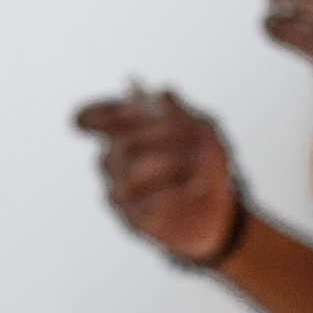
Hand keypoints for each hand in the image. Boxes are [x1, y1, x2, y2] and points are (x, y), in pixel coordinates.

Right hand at [75, 89, 237, 261]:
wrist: (221, 212)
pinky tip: (198, 185)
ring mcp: (120, 190)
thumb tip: (163, 94)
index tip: (134, 107)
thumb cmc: (204, 165)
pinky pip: (146, 203)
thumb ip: (181, 114)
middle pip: (121, 143)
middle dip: (160, 136)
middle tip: (194, 134)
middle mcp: (114, 161)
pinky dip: (175, 192)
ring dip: (169, 163)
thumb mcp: (203, 131)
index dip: (102, 111)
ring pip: (130, 172)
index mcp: (123, 133)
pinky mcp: (133, 218)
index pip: (91, 118)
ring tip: (200, 164)